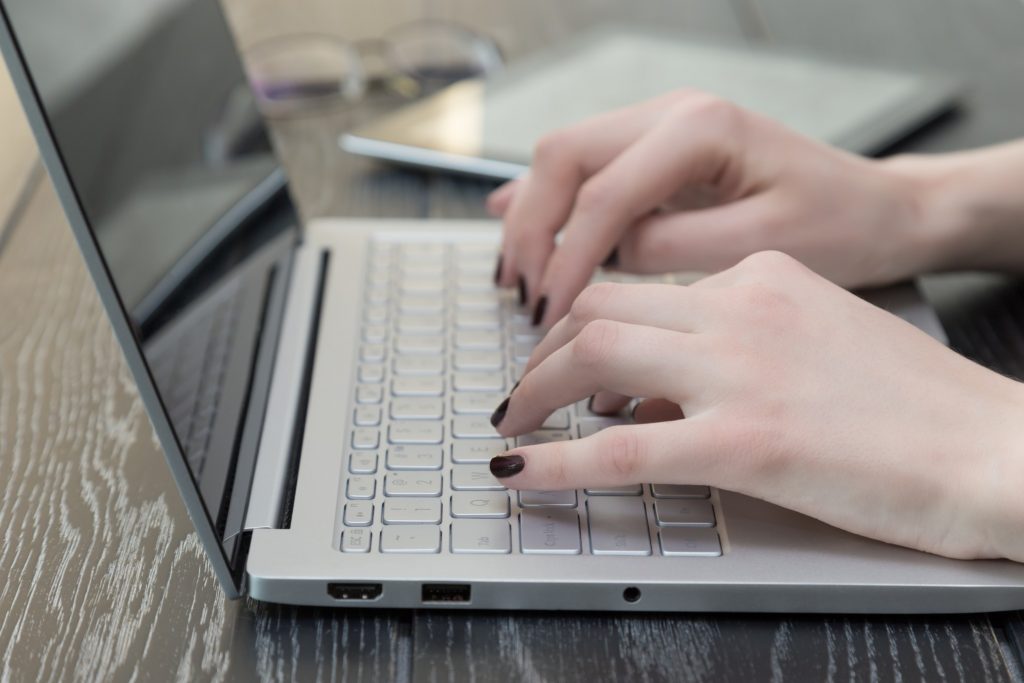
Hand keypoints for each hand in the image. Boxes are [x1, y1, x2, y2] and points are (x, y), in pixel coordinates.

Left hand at [489, 251, 1023, 561]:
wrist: (994, 446)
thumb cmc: (917, 406)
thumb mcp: (818, 338)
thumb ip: (736, 346)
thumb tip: (652, 393)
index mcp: (763, 276)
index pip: (645, 287)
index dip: (589, 325)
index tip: (567, 359)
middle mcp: (742, 307)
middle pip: (601, 305)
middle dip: (545, 348)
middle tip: (524, 389)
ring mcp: (739, 370)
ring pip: (594, 351)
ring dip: (535, 387)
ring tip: (513, 423)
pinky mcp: (745, 441)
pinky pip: (619, 447)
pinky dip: (554, 461)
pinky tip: (519, 475)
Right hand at [492, 89, 942, 326]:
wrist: (879, 210)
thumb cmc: (840, 226)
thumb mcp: (762, 249)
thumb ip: (673, 249)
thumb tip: (605, 261)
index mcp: (700, 129)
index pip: (603, 195)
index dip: (567, 259)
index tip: (551, 316)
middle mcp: (673, 115)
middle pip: (563, 158)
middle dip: (532, 229)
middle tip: (523, 296)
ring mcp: (662, 129)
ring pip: (564, 160)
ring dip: (533, 217)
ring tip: (517, 278)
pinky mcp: (660, 155)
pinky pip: (586, 170)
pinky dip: (551, 205)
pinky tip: (517, 226)